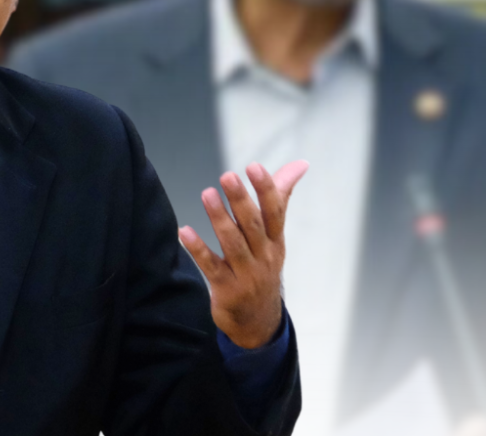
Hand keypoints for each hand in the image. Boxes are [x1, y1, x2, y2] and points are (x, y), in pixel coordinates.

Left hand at [178, 160, 307, 348]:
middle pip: (253, 226)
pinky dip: (198, 249)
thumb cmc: (263, 267)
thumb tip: (300, 164)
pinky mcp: (226, 289)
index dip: (266, 190)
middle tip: (228, 176)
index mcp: (275, 242)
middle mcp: (264, 257)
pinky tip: (185, 231)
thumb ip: (281, 197)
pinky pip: (211, 266)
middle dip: (241, 200)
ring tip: (207, 194)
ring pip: (233, 244)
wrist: (259, 322)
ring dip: (219, 219)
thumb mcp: (275, 236)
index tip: (254, 167)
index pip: (275, 213)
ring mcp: (246, 275)